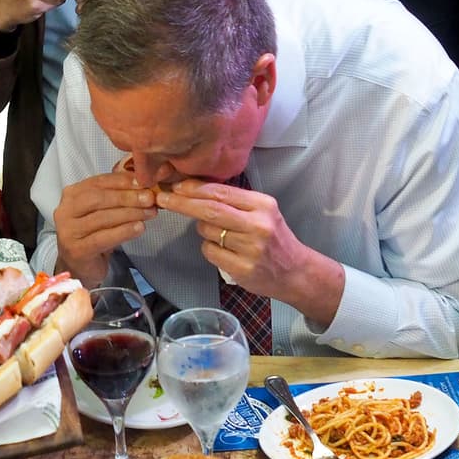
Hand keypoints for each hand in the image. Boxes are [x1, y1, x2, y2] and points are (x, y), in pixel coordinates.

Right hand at [54, 172, 157, 287]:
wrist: (80, 265)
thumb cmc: (94, 233)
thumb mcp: (103, 210)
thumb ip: (117, 196)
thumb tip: (144, 185)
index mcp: (71, 194)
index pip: (98, 182)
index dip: (123, 181)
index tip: (144, 182)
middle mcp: (65, 211)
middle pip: (99, 199)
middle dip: (128, 197)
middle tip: (150, 199)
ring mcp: (68, 231)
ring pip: (103, 218)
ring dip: (130, 214)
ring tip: (150, 213)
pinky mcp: (77, 250)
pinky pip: (104, 238)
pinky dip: (124, 231)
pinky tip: (139, 228)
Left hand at [155, 179, 344, 325]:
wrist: (295, 272)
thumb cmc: (274, 237)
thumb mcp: (263, 212)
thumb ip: (235, 201)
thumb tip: (194, 188)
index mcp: (263, 205)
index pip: (222, 192)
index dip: (194, 188)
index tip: (175, 186)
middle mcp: (258, 225)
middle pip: (210, 210)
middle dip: (182, 203)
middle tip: (163, 198)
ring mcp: (250, 249)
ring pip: (207, 231)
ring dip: (203, 230)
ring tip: (220, 234)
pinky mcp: (243, 269)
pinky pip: (210, 252)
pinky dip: (210, 248)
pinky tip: (225, 251)